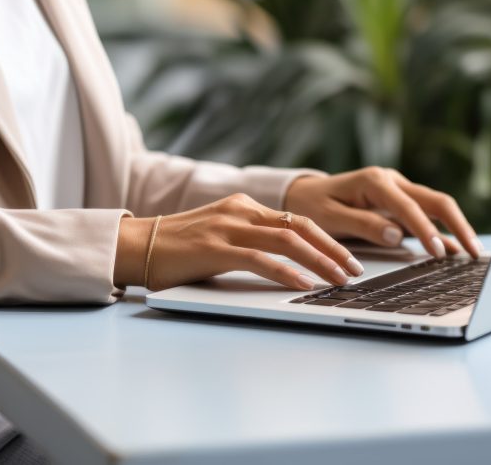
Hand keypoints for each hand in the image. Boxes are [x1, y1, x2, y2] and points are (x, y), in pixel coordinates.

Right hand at [114, 193, 364, 290]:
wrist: (134, 245)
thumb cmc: (177, 250)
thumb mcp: (220, 237)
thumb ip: (250, 242)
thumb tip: (289, 264)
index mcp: (243, 207)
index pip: (297, 218)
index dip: (327, 238)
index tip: (348, 258)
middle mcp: (240, 211)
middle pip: (300, 225)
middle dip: (333, 248)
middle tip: (355, 270)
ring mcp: (228, 226)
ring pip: (287, 239)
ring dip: (319, 260)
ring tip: (339, 279)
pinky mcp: (215, 247)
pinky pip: (260, 258)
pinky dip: (286, 271)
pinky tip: (303, 284)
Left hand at [284, 167, 479, 258]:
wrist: (303, 193)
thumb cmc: (313, 205)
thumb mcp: (330, 217)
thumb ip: (364, 224)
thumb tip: (396, 235)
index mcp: (374, 181)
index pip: (409, 207)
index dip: (426, 230)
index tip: (438, 252)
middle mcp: (392, 181)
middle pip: (435, 200)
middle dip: (457, 225)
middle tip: (474, 252)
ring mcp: (399, 190)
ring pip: (436, 205)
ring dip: (456, 227)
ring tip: (474, 253)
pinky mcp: (401, 202)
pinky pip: (427, 215)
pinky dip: (443, 231)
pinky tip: (458, 250)